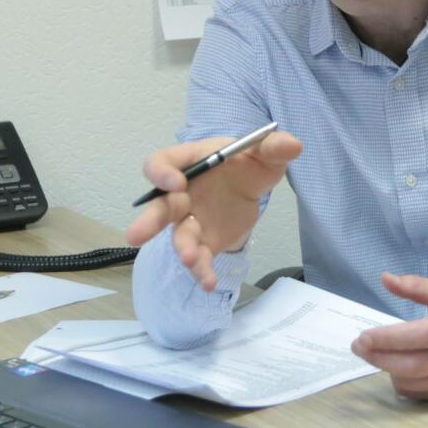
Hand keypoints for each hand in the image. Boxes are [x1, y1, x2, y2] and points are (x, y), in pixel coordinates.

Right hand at [123, 130, 301, 290]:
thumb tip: (292, 144)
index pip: (161, 163)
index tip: (177, 182)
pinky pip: (199, 258)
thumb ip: (274, 147)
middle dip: (148, 221)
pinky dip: (203, 270)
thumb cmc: (245, 163)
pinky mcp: (204, 242)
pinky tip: (210, 283)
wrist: (250, 187)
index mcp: (189, 162)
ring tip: (190, 260)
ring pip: (178, 236)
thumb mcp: (264, 152)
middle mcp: (181, 193)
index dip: (162, 173)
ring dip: (182, 249)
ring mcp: (189, 220)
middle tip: (135, 236)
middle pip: (158, 206)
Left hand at [350, 273, 427, 400]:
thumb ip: (417, 287)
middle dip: (379, 358)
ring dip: (388, 369)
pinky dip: (402, 382)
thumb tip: (385, 278)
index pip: (416, 337)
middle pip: (411, 365)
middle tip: (359, 347)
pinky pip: (419, 394)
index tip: (363, 337)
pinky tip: (397, 368)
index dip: (386, 339)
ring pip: (412, 382)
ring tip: (379, 354)